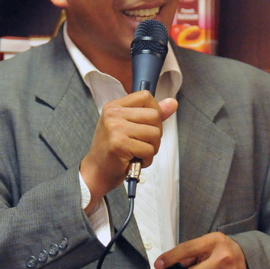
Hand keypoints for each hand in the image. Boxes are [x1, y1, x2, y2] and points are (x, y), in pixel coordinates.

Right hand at [80, 91, 177, 211]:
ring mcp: (115, 128)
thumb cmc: (113, 150)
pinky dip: (147, 159)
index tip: (148, 125)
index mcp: (114, 106)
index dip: (155, 111)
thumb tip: (172, 103)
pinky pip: (148, 150)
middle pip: (154, 115)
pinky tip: (135, 160)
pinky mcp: (119, 144)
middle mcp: (113, 114)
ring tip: (138, 153)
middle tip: (143, 144)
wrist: (96, 172)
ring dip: (152, 148)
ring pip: (154, 133)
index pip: (145, 96)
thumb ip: (151, 114)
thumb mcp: (129, 127)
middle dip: (156, 134)